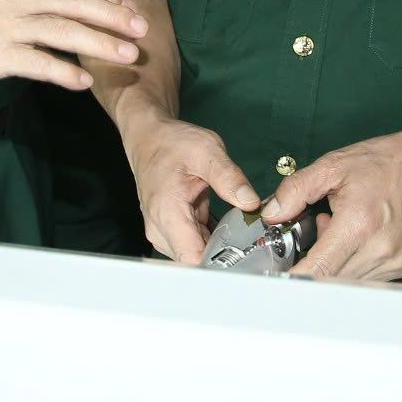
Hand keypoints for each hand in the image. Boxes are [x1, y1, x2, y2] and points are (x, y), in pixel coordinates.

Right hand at [0, 0, 145, 92]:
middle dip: (114, 17)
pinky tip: (83, 82)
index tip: (130, 7)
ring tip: (127, 56)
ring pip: (63, 31)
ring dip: (100, 44)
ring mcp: (4, 24)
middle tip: (142, 30)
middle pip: (76, 2)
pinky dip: (64, 72)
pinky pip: (37, 63)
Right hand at [124, 114, 261, 265]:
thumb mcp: (206, 151)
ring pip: (197, 255)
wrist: (150, 138)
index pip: (192, 259)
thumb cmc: (171, 143)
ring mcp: (164, 232)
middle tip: (250, 239)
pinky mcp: (171, 231)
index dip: (219, 263)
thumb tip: (251, 202)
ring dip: (220, 247)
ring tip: (238, 229)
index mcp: (166, 212)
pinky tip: (225, 226)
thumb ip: (229, 178)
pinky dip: (213, 239)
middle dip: (225, 254)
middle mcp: (160, 228)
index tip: (244, 255)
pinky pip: (196, 245)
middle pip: (196, 261)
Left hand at [266, 117, 401, 283]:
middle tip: (320, 231)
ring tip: (344, 228)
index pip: (319, 271)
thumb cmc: (388, 162)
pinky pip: (370, 277)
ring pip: (350, 281)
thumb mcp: (334, 166)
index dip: (296, 278)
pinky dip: (357, 262)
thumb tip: (272, 214)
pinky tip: (361, 236)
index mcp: (359, 224)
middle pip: (331, 279)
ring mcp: (396, 262)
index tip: (281, 276)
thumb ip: (296, 190)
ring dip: (338, 263)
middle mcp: (380, 249)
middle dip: (316, 262)